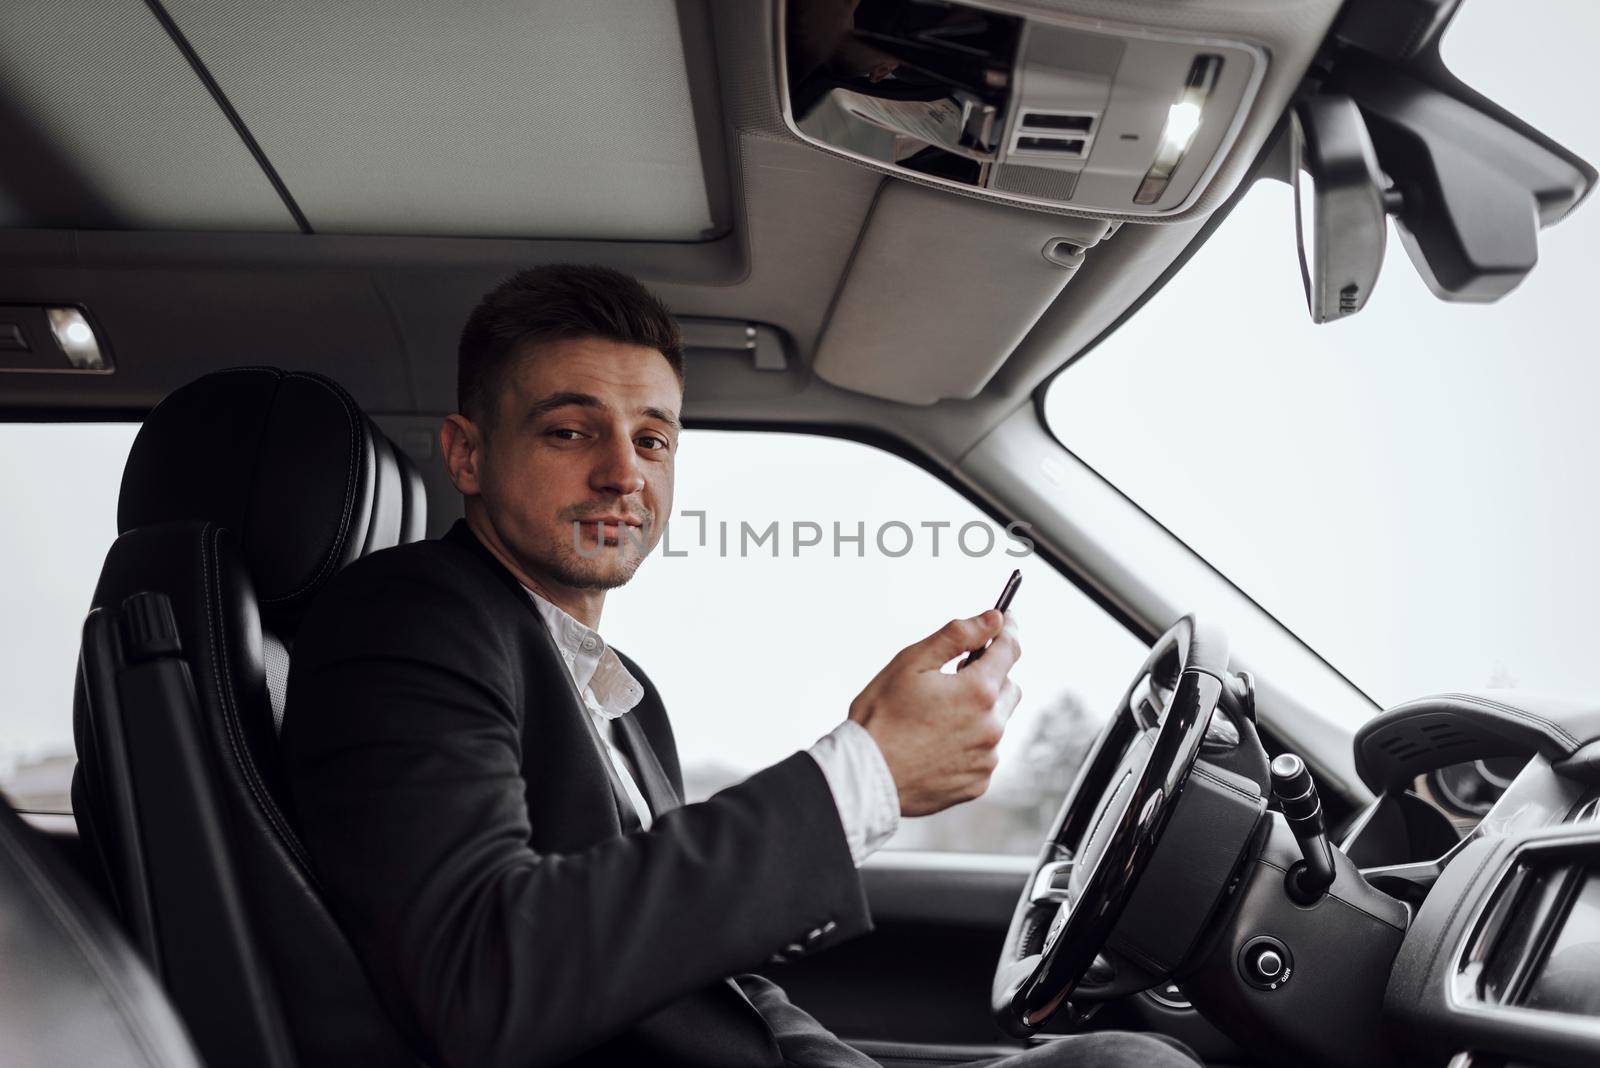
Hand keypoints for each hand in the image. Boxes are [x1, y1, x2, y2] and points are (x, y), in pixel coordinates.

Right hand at [848, 610, 1021, 816]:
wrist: (864, 777)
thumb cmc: (880, 717)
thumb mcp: (911, 663)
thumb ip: (957, 636)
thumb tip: (993, 619)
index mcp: (978, 692)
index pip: (1010, 649)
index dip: (1007, 630)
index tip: (1002, 621)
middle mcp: (992, 726)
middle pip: (1009, 687)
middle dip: (990, 675)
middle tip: (956, 674)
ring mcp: (986, 758)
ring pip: (997, 722)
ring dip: (980, 711)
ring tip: (939, 715)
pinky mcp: (978, 783)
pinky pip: (984, 753)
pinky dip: (970, 742)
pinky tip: (938, 743)